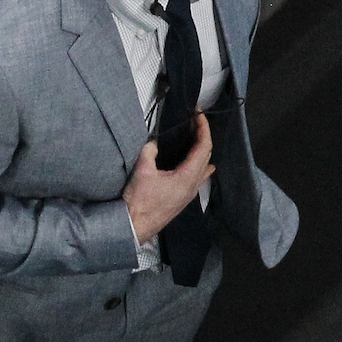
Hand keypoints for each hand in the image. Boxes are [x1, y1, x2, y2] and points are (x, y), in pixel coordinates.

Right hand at [124, 114, 214, 242]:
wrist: (134, 226)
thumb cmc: (138, 202)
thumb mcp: (142, 171)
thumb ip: (149, 151)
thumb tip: (153, 143)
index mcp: (187, 177)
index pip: (204, 148)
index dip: (204, 129)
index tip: (199, 115)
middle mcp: (193, 186)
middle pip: (206, 156)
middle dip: (203, 136)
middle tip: (195, 122)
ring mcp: (189, 194)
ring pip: (204, 167)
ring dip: (202, 150)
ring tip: (195, 137)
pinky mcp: (183, 198)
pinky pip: (198, 178)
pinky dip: (200, 165)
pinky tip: (200, 165)